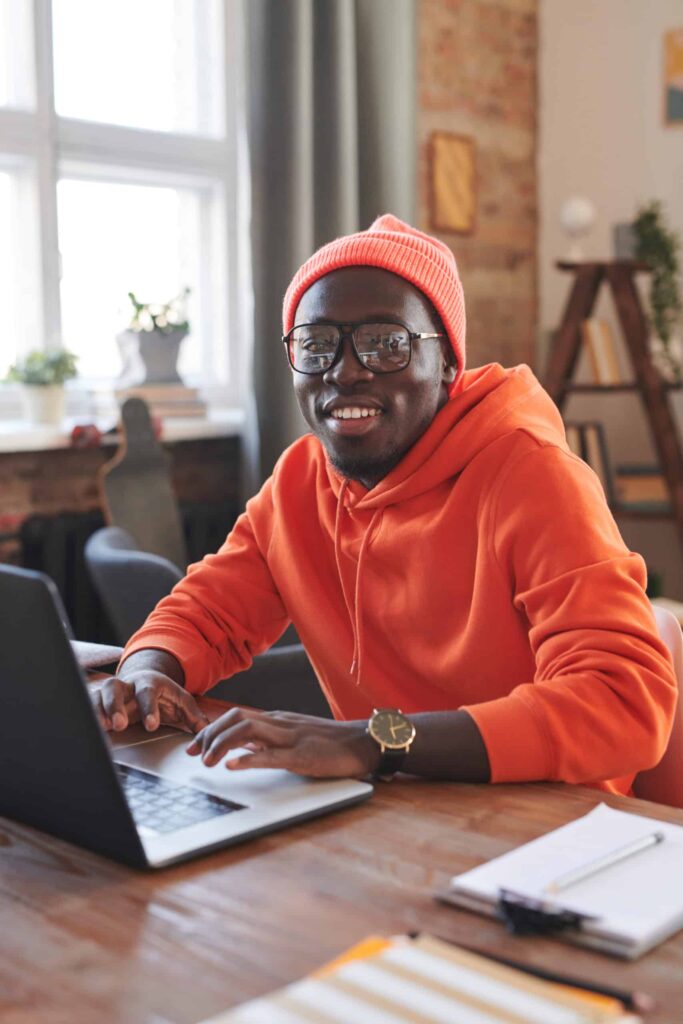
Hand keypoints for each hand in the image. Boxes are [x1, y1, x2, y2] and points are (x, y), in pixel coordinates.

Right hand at [91, 670, 209, 733]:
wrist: (144, 681)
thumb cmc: (164, 695)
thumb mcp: (181, 701)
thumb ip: (193, 716)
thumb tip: (207, 732)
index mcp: (148, 683)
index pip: (147, 692)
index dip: (149, 708)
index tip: (152, 725)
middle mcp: (126, 685)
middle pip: (115, 687)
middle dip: (116, 704)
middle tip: (121, 724)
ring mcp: (111, 693)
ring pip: (99, 694)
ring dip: (99, 709)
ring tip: (103, 727)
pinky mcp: (100, 702)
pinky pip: (89, 705)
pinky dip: (89, 715)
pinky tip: (91, 729)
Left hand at [186, 708, 379, 778]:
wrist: (366, 742)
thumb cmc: (333, 743)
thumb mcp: (297, 737)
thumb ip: (272, 740)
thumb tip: (244, 747)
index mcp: (279, 719)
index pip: (236, 716)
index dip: (211, 728)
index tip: (194, 744)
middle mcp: (281, 723)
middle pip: (236, 719)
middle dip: (209, 734)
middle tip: (192, 752)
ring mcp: (292, 737)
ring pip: (248, 731)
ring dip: (222, 745)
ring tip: (206, 760)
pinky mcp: (303, 755)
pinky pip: (271, 755)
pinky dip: (248, 759)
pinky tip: (232, 766)